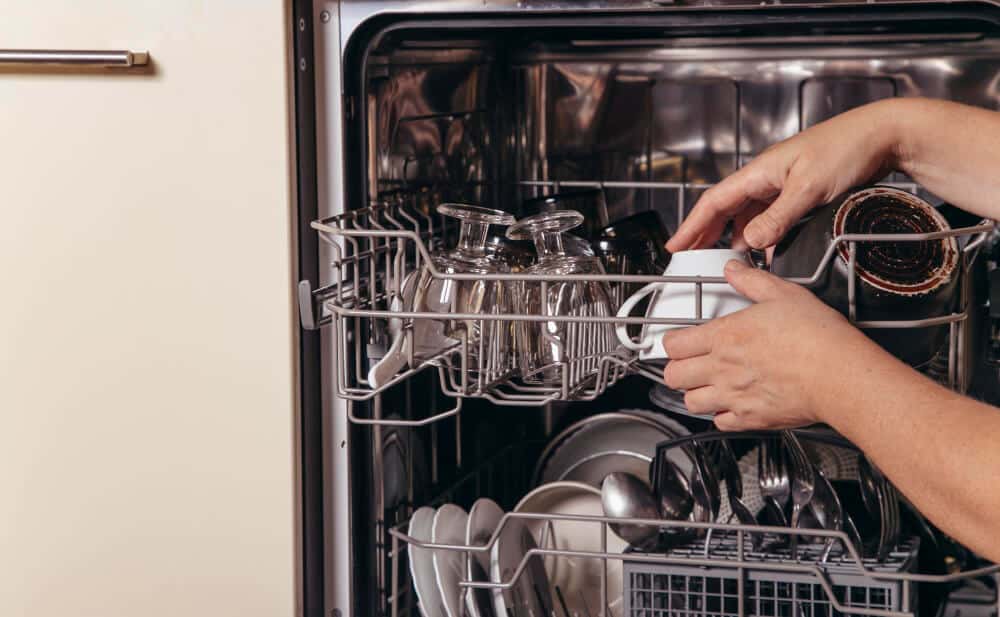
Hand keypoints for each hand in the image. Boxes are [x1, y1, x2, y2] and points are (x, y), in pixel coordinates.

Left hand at [661, 260, 886, 429]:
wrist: (839, 375)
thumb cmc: (816, 336)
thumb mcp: (783, 294)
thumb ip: (751, 281)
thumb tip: (734, 270)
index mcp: (724, 337)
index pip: (672, 344)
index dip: (672, 341)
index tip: (679, 340)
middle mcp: (722, 369)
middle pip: (672, 376)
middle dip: (677, 368)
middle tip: (688, 363)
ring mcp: (734, 396)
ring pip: (690, 403)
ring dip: (694, 393)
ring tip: (707, 384)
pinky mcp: (751, 419)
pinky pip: (719, 423)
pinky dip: (720, 416)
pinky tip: (731, 403)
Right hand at [666, 100, 901, 251]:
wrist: (885, 134)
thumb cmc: (849, 148)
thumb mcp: (810, 188)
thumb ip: (778, 217)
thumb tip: (751, 242)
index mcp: (760, 171)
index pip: (714, 201)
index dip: (692, 225)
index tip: (676, 246)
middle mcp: (767, 177)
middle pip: (725, 209)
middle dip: (705, 234)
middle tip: (691, 258)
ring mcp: (783, 185)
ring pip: (747, 215)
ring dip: (734, 237)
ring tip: (726, 261)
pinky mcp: (800, 192)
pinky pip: (769, 217)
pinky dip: (761, 236)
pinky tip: (765, 252)